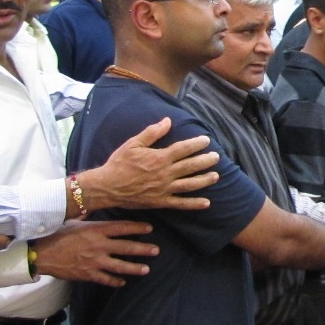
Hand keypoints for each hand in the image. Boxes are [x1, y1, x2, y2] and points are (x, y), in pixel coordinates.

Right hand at [31, 220, 158, 287]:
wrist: (41, 253)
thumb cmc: (56, 234)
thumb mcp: (73, 222)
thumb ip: (86, 217)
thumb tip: (89, 204)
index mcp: (96, 230)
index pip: (122, 228)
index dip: (137, 228)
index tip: (149, 229)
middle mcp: (99, 245)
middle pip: (126, 247)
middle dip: (143, 249)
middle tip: (156, 250)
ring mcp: (95, 261)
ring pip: (120, 266)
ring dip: (135, 268)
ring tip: (146, 269)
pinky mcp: (88, 274)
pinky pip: (105, 279)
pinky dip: (115, 281)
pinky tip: (123, 282)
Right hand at [82, 120, 219, 212]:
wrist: (107, 186)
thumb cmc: (119, 163)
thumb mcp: (133, 144)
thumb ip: (152, 132)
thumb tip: (167, 121)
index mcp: (159, 158)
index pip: (183, 149)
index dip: (196, 144)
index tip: (206, 140)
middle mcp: (165, 174)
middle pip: (191, 166)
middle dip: (206, 161)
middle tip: (217, 157)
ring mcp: (164, 189)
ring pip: (190, 184)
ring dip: (205, 180)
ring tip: (216, 176)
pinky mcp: (161, 201)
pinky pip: (181, 203)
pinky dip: (194, 204)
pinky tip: (206, 203)